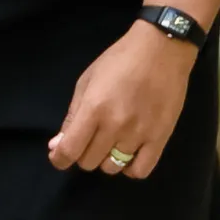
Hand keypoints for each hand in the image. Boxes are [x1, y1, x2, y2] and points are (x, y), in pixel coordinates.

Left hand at [49, 24, 196, 180]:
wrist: (162, 49)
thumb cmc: (120, 60)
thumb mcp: (87, 81)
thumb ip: (72, 116)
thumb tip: (57, 146)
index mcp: (93, 109)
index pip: (69, 151)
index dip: (59, 158)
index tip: (60, 155)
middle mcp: (114, 125)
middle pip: (89, 162)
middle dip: (84, 153)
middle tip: (92, 137)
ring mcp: (139, 134)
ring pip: (112, 168)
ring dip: (106, 159)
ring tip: (112, 142)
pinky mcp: (160, 138)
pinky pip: (140, 171)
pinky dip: (130, 168)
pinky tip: (129, 154)